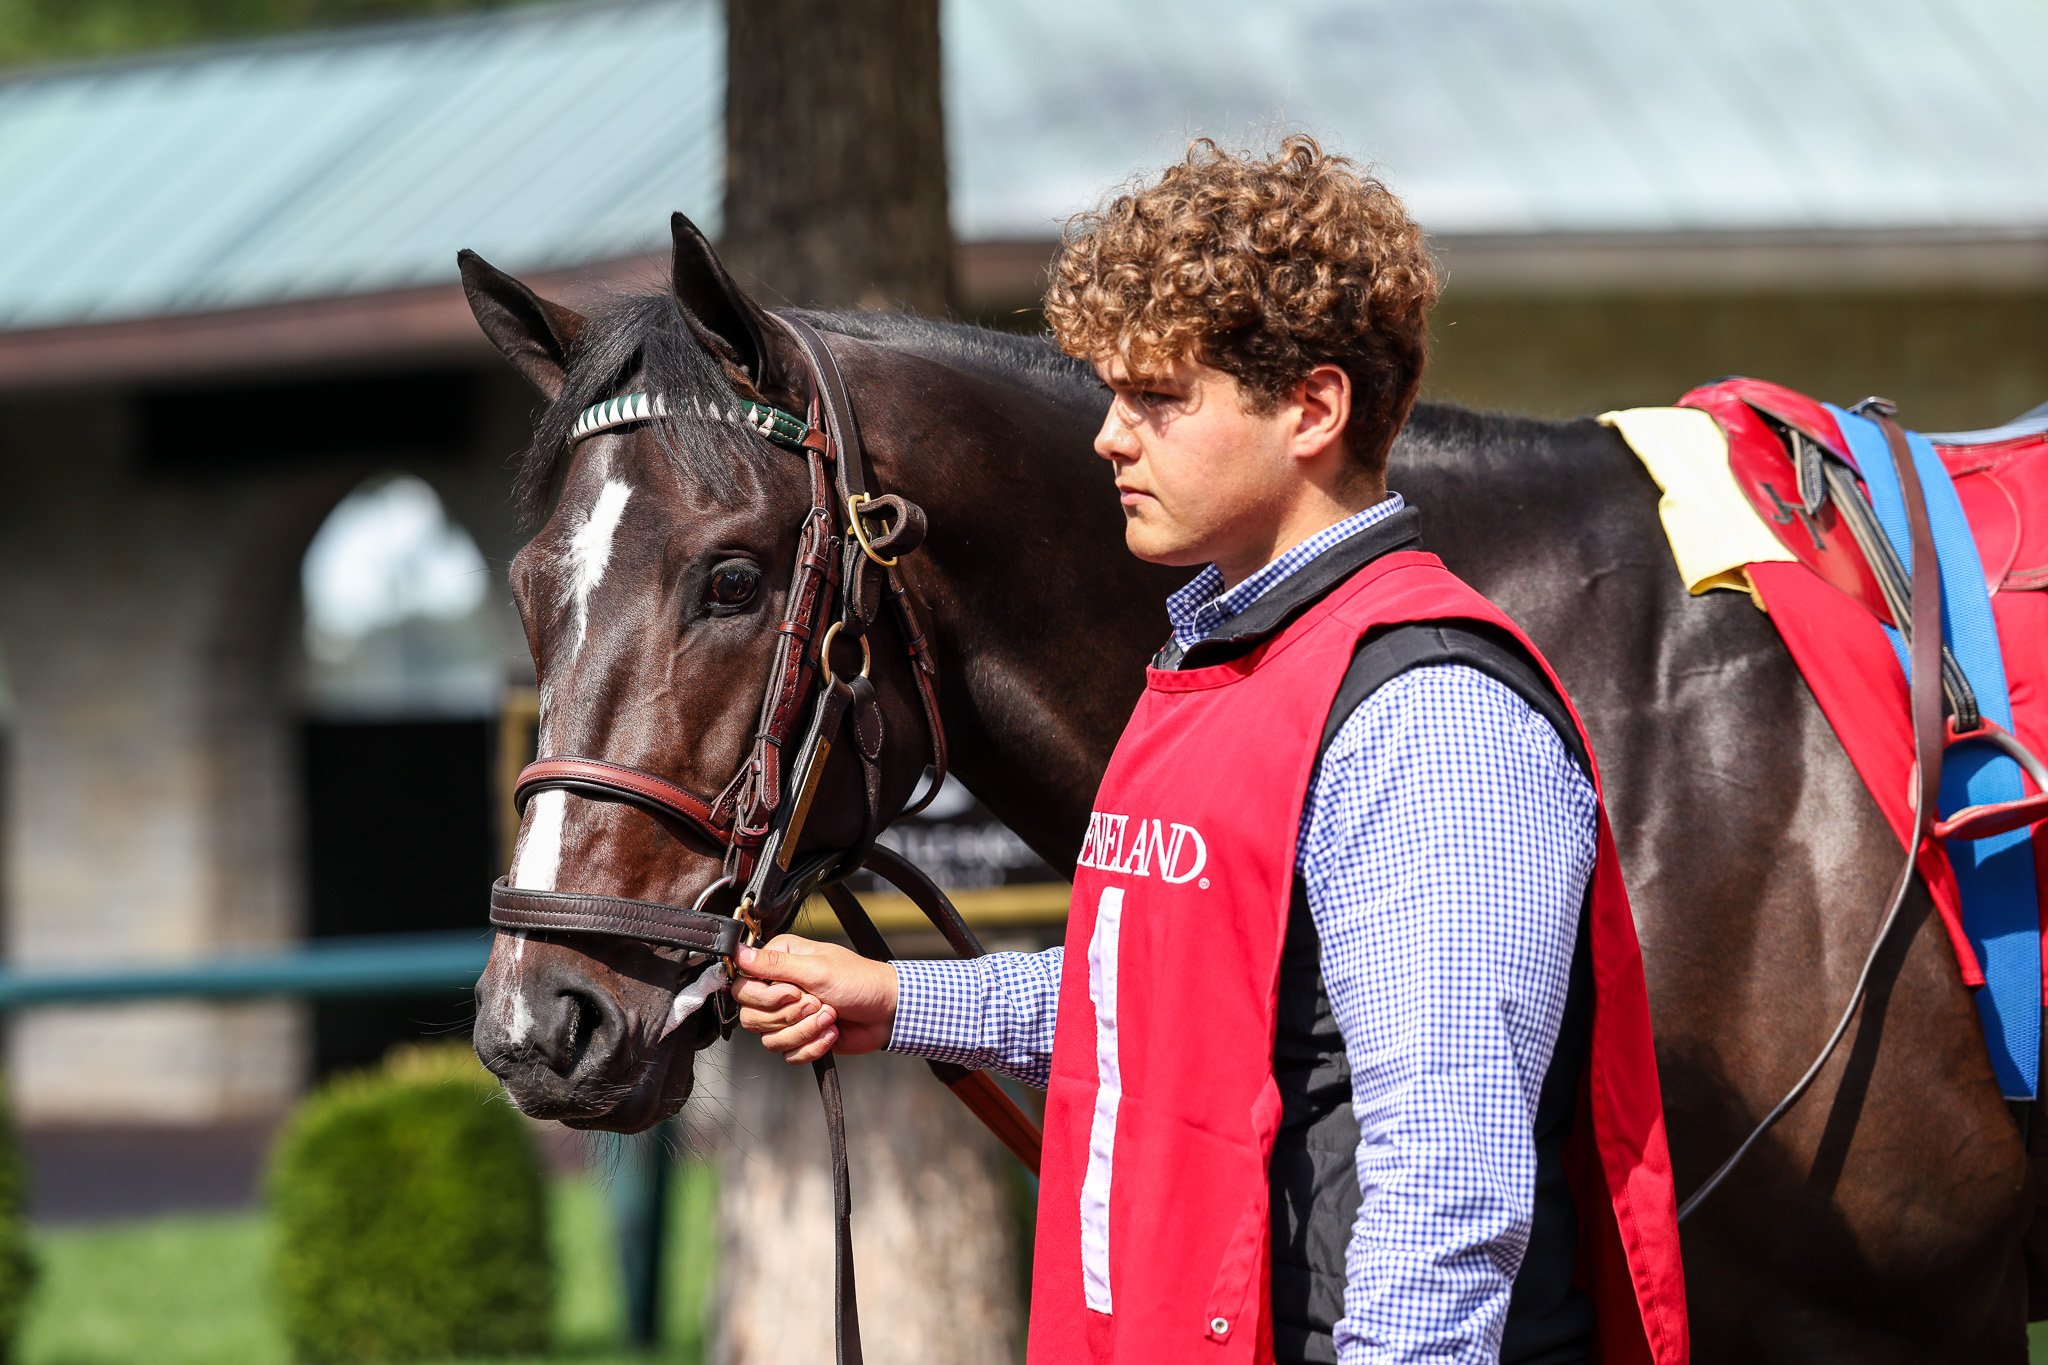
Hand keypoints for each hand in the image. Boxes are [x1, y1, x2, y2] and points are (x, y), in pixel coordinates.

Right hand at [731, 934, 898, 1063]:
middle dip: (789, 1016)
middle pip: (752, 1017)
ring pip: (769, 1039)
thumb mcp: (817, 969)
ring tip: (830, 1017)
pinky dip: (813, 1047)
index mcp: (780, 963)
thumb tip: (737, 951)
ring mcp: (789, 1016)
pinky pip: (789, 1055)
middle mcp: (779, 989)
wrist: (887, 1012)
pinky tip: (832, 1033)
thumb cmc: (859, 982)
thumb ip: (775, 964)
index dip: (765, 996)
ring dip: (805, 1031)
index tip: (794, 992)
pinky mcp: (800, 1038)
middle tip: (818, 1004)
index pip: (742, 986)